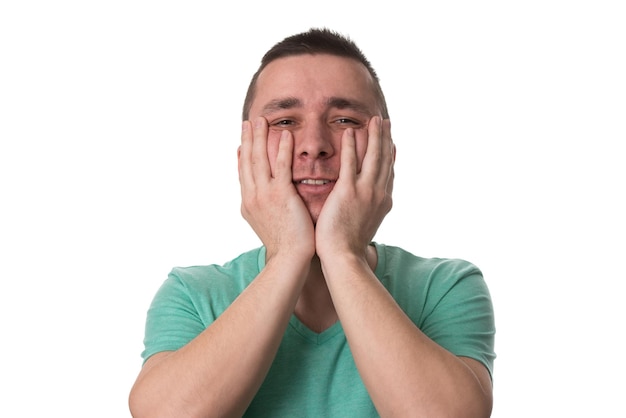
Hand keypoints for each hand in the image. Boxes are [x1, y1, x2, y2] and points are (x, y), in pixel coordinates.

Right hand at [238, 117, 315, 261]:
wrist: (288, 259)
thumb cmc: (283, 245)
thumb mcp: (267, 224)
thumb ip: (264, 208)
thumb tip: (265, 201)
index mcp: (248, 203)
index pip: (243, 174)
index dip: (242, 155)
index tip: (242, 141)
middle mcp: (252, 196)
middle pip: (248, 161)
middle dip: (248, 139)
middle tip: (249, 121)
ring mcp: (265, 195)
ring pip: (260, 160)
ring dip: (261, 137)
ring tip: (262, 120)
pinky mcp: (281, 195)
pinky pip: (281, 167)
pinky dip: (282, 150)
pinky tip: (285, 135)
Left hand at [315, 116, 394, 260]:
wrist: (344, 257)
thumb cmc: (350, 247)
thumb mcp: (367, 227)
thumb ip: (368, 213)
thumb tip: (368, 211)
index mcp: (383, 202)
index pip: (389, 173)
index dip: (391, 155)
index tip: (391, 141)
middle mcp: (379, 194)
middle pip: (385, 160)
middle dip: (385, 138)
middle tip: (385, 121)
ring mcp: (365, 191)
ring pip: (373, 157)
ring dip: (374, 135)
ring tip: (374, 119)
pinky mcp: (348, 191)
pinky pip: (351, 162)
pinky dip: (352, 145)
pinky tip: (351, 131)